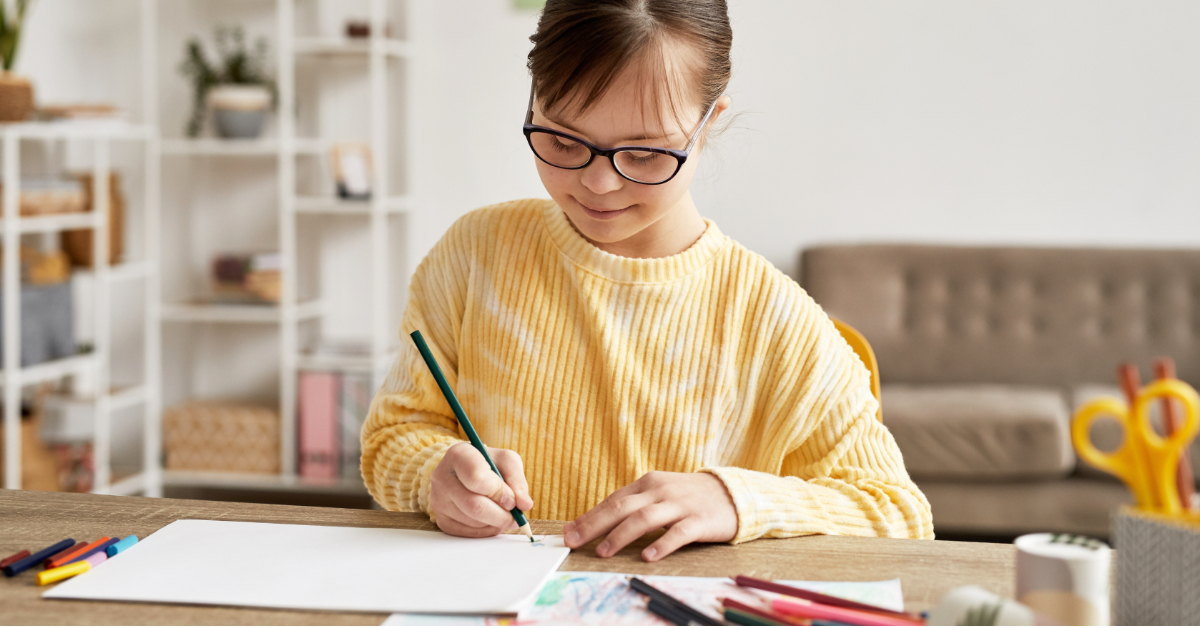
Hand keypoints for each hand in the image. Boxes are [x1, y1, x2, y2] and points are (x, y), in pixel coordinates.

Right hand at [430, 442, 533, 536]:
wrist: (463, 471)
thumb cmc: (487, 463)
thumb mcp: (506, 461)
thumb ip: (517, 480)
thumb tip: (524, 504)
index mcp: (458, 454)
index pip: (477, 478)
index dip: (499, 492)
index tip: (512, 499)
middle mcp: (442, 477)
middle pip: (474, 506)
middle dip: (501, 515)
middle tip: (514, 516)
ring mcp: (438, 500)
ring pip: (472, 522)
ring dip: (495, 523)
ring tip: (503, 513)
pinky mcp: (440, 519)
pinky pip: (467, 533)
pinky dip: (485, 530)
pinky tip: (491, 520)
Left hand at [563, 471, 736, 561]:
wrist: (732, 493)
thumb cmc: (688, 497)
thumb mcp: (659, 494)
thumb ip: (633, 505)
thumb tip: (597, 522)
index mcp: (648, 483)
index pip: (612, 500)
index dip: (589, 517)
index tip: (569, 532)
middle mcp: (660, 491)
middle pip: (622, 507)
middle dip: (594, 525)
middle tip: (574, 541)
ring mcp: (680, 505)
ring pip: (645, 518)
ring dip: (621, 535)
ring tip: (603, 551)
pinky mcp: (699, 520)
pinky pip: (678, 533)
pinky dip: (662, 544)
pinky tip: (648, 556)